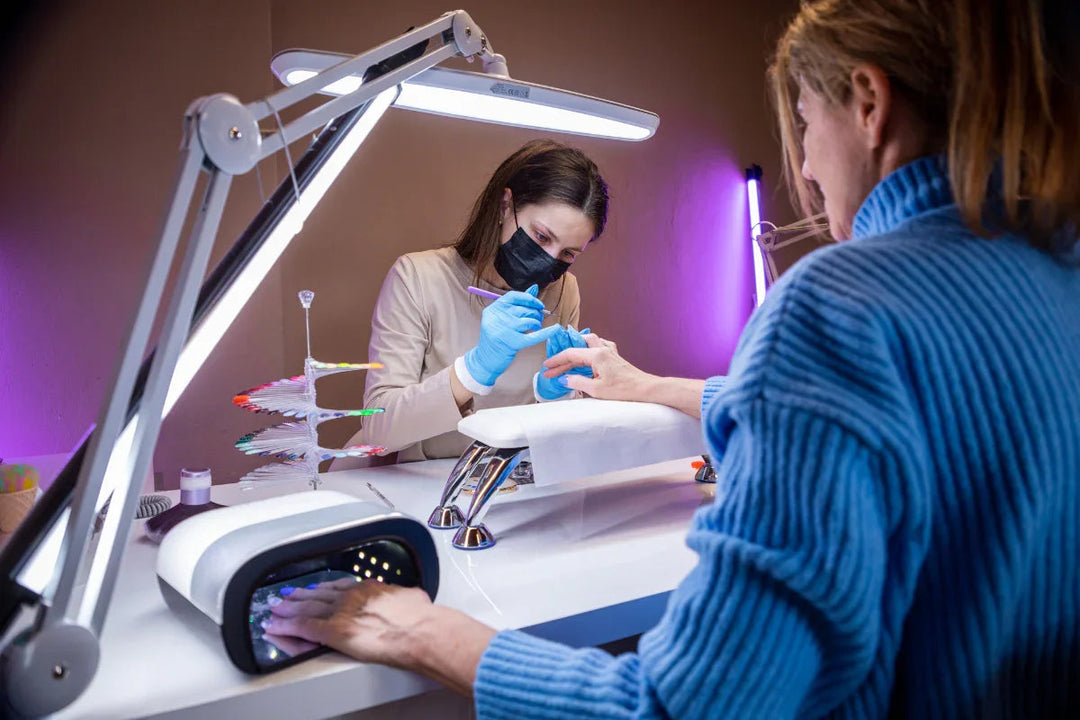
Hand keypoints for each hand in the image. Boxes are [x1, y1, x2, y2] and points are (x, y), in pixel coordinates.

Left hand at [263, 577, 435, 668]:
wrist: (419, 630)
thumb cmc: (422, 617)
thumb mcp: (413, 597)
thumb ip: (404, 596)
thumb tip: (412, 597)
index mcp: (370, 588)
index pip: (339, 587)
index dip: (323, 588)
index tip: (315, 589)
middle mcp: (352, 597)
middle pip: (318, 595)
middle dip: (299, 596)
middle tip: (284, 596)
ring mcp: (341, 613)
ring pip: (307, 608)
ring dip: (288, 609)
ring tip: (275, 610)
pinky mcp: (334, 631)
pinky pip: (304, 628)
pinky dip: (287, 628)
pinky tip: (275, 628)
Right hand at [463, 284, 561, 386]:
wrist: (486, 359)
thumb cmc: (497, 336)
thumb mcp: (502, 318)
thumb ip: (518, 304)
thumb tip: (535, 287)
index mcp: (493, 309)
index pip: (514, 296)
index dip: (529, 298)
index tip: (538, 305)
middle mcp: (497, 318)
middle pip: (524, 309)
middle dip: (536, 313)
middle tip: (538, 320)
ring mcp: (504, 330)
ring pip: (529, 321)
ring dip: (537, 323)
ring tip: (536, 327)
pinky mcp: (512, 343)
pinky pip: (534, 336)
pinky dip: (547, 332)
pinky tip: (556, 329)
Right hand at [543, 333, 657, 401]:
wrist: (645, 389)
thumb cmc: (624, 390)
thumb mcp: (596, 390)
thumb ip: (577, 382)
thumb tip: (564, 379)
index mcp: (596, 355)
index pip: (571, 354)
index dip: (556, 360)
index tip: (546, 367)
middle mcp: (603, 349)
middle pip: (578, 349)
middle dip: (563, 359)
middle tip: (553, 369)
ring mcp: (610, 352)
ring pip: (588, 343)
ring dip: (576, 349)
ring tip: (567, 359)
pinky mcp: (615, 357)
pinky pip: (599, 346)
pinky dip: (589, 349)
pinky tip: (588, 356)